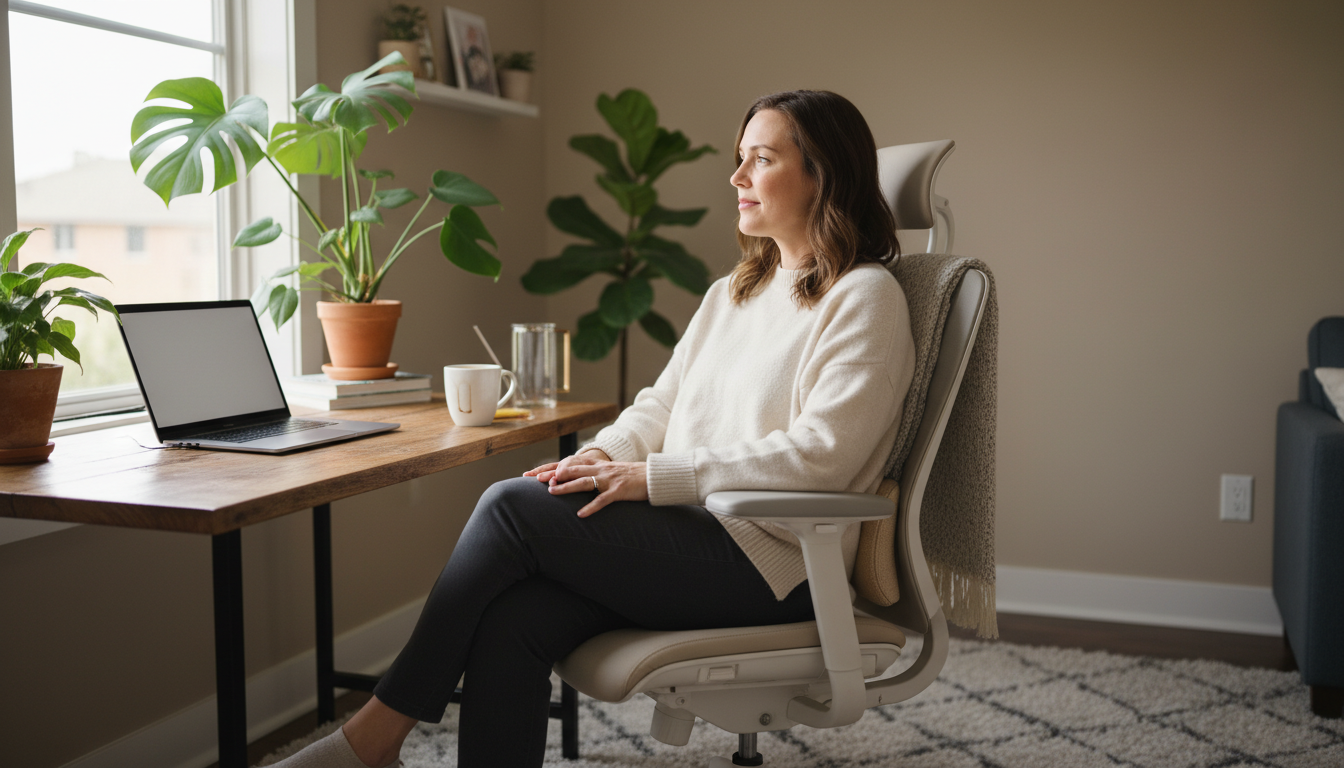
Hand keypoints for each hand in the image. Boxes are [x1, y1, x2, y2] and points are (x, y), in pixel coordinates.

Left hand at [526, 451, 647, 517]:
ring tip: (552, 493)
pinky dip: (591, 507)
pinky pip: (603, 500)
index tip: (536, 474)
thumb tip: (580, 481)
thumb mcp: (612, 472)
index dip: (553, 468)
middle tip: (537, 480)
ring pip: (584, 482)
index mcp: (599, 465)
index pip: (571, 464)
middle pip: (573, 470)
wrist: (654, 475)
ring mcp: (610, 480)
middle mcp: (601, 470)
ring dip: (567, 487)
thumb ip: (596, 474)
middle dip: (554, 475)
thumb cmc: (633, 476)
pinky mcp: (619, 491)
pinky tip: (581, 514)